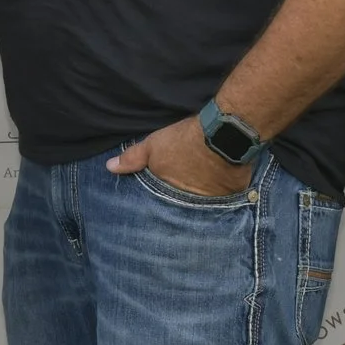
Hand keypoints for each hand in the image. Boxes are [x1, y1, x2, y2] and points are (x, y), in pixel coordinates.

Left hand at [107, 116, 253, 198]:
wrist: (224, 134)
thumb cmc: (185, 141)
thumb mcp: (154, 146)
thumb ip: (132, 159)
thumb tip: (110, 167)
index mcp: (172, 195)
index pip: (162, 209)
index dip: (161, 206)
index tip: (162, 206)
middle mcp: (193, 204)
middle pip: (185, 210)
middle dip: (182, 209)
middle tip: (182, 206)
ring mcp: (215, 202)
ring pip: (206, 207)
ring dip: (203, 202)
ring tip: (202, 197)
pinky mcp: (234, 195)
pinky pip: (228, 199)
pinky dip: (224, 195)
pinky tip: (223, 189)